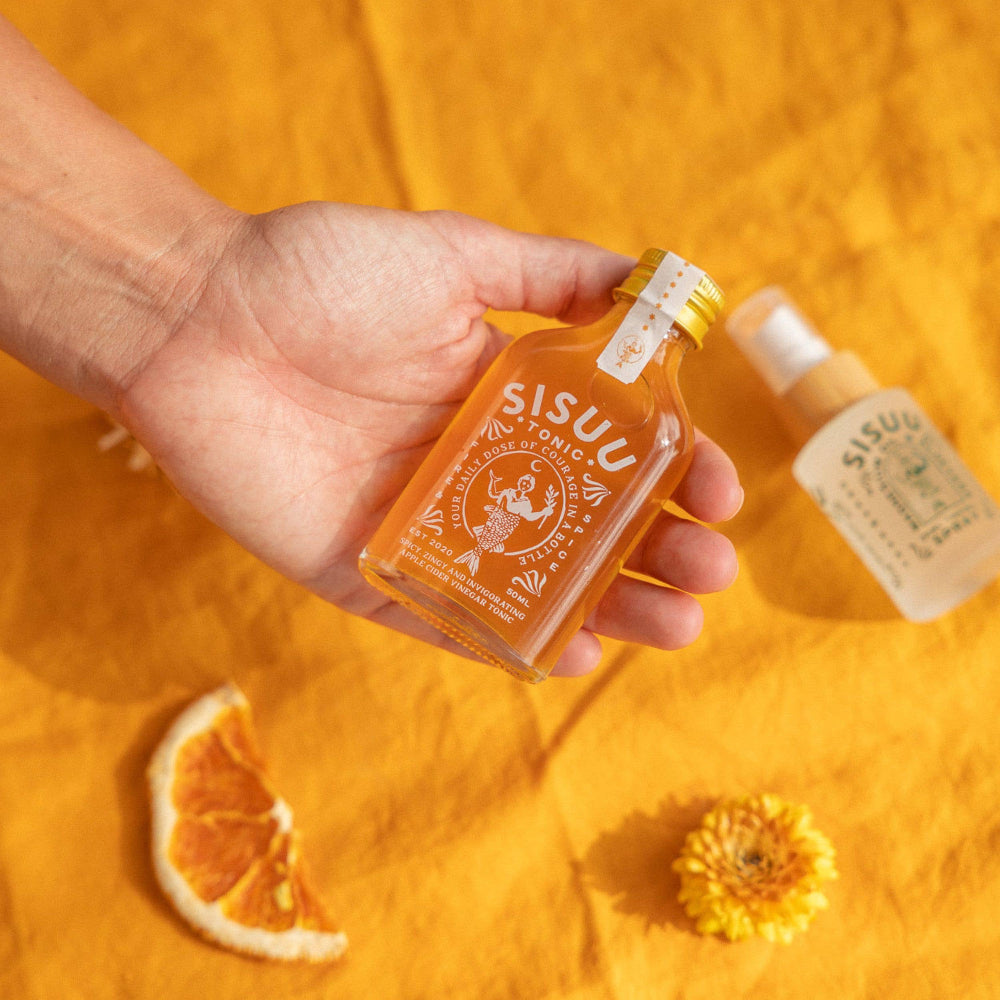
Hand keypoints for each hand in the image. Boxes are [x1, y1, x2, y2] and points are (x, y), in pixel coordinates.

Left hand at [119, 204, 741, 676]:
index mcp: (503, 398)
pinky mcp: (370, 572)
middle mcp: (476, 467)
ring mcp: (427, 525)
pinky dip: (511, 639)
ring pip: (536, 581)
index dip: (672, 469)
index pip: (609, 447)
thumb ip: (548, 272)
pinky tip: (574, 650)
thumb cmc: (320, 274)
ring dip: (610, 607)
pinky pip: (450, 618)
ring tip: (676, 626)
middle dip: (657, 550)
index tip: (719, 488)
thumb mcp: (450, 253)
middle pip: (587, 524)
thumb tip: (646, 279)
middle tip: (710, 573)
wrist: (197, 319)